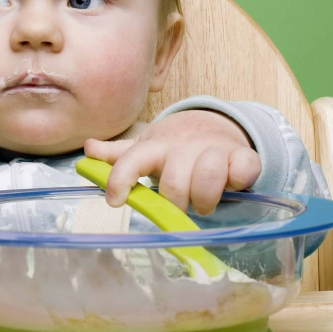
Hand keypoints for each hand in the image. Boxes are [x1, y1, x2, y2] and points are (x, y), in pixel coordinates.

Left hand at [83, 110, 260, 215]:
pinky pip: (244, 169)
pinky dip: (240, 180)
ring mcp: (214, 149)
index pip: (132, 160)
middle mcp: (183, 147)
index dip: (121, 180)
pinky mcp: (242, 156)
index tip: (114, 202)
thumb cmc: (174, 148)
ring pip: (209, 176)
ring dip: (206, 198)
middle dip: (176, 202)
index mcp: (155, 148)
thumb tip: (88, 149)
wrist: (212, 127)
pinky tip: (234, 183)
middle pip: (174, 183)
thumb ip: (119, 155)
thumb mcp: (145, 149)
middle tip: (179, 205)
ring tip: (203, 202)